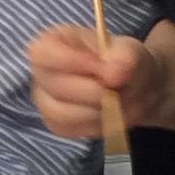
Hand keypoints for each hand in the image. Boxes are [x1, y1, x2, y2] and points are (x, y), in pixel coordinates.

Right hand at [28, 25, 158, 138]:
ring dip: (100, 110)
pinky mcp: (58, 125)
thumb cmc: (123, 61)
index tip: (104, 69)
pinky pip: (74, 130)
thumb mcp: (131, 51)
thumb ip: (125, 57)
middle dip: (96, 91)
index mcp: (52, 44)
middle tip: (123, 88)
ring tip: (123, 101)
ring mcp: (46, 102)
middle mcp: (41, 74)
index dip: (73, 62)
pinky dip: (99, 125)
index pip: (43, 53)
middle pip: (56, 88)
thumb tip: (114, 74)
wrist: (132, 86)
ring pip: (62, 115)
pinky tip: (113, 114)